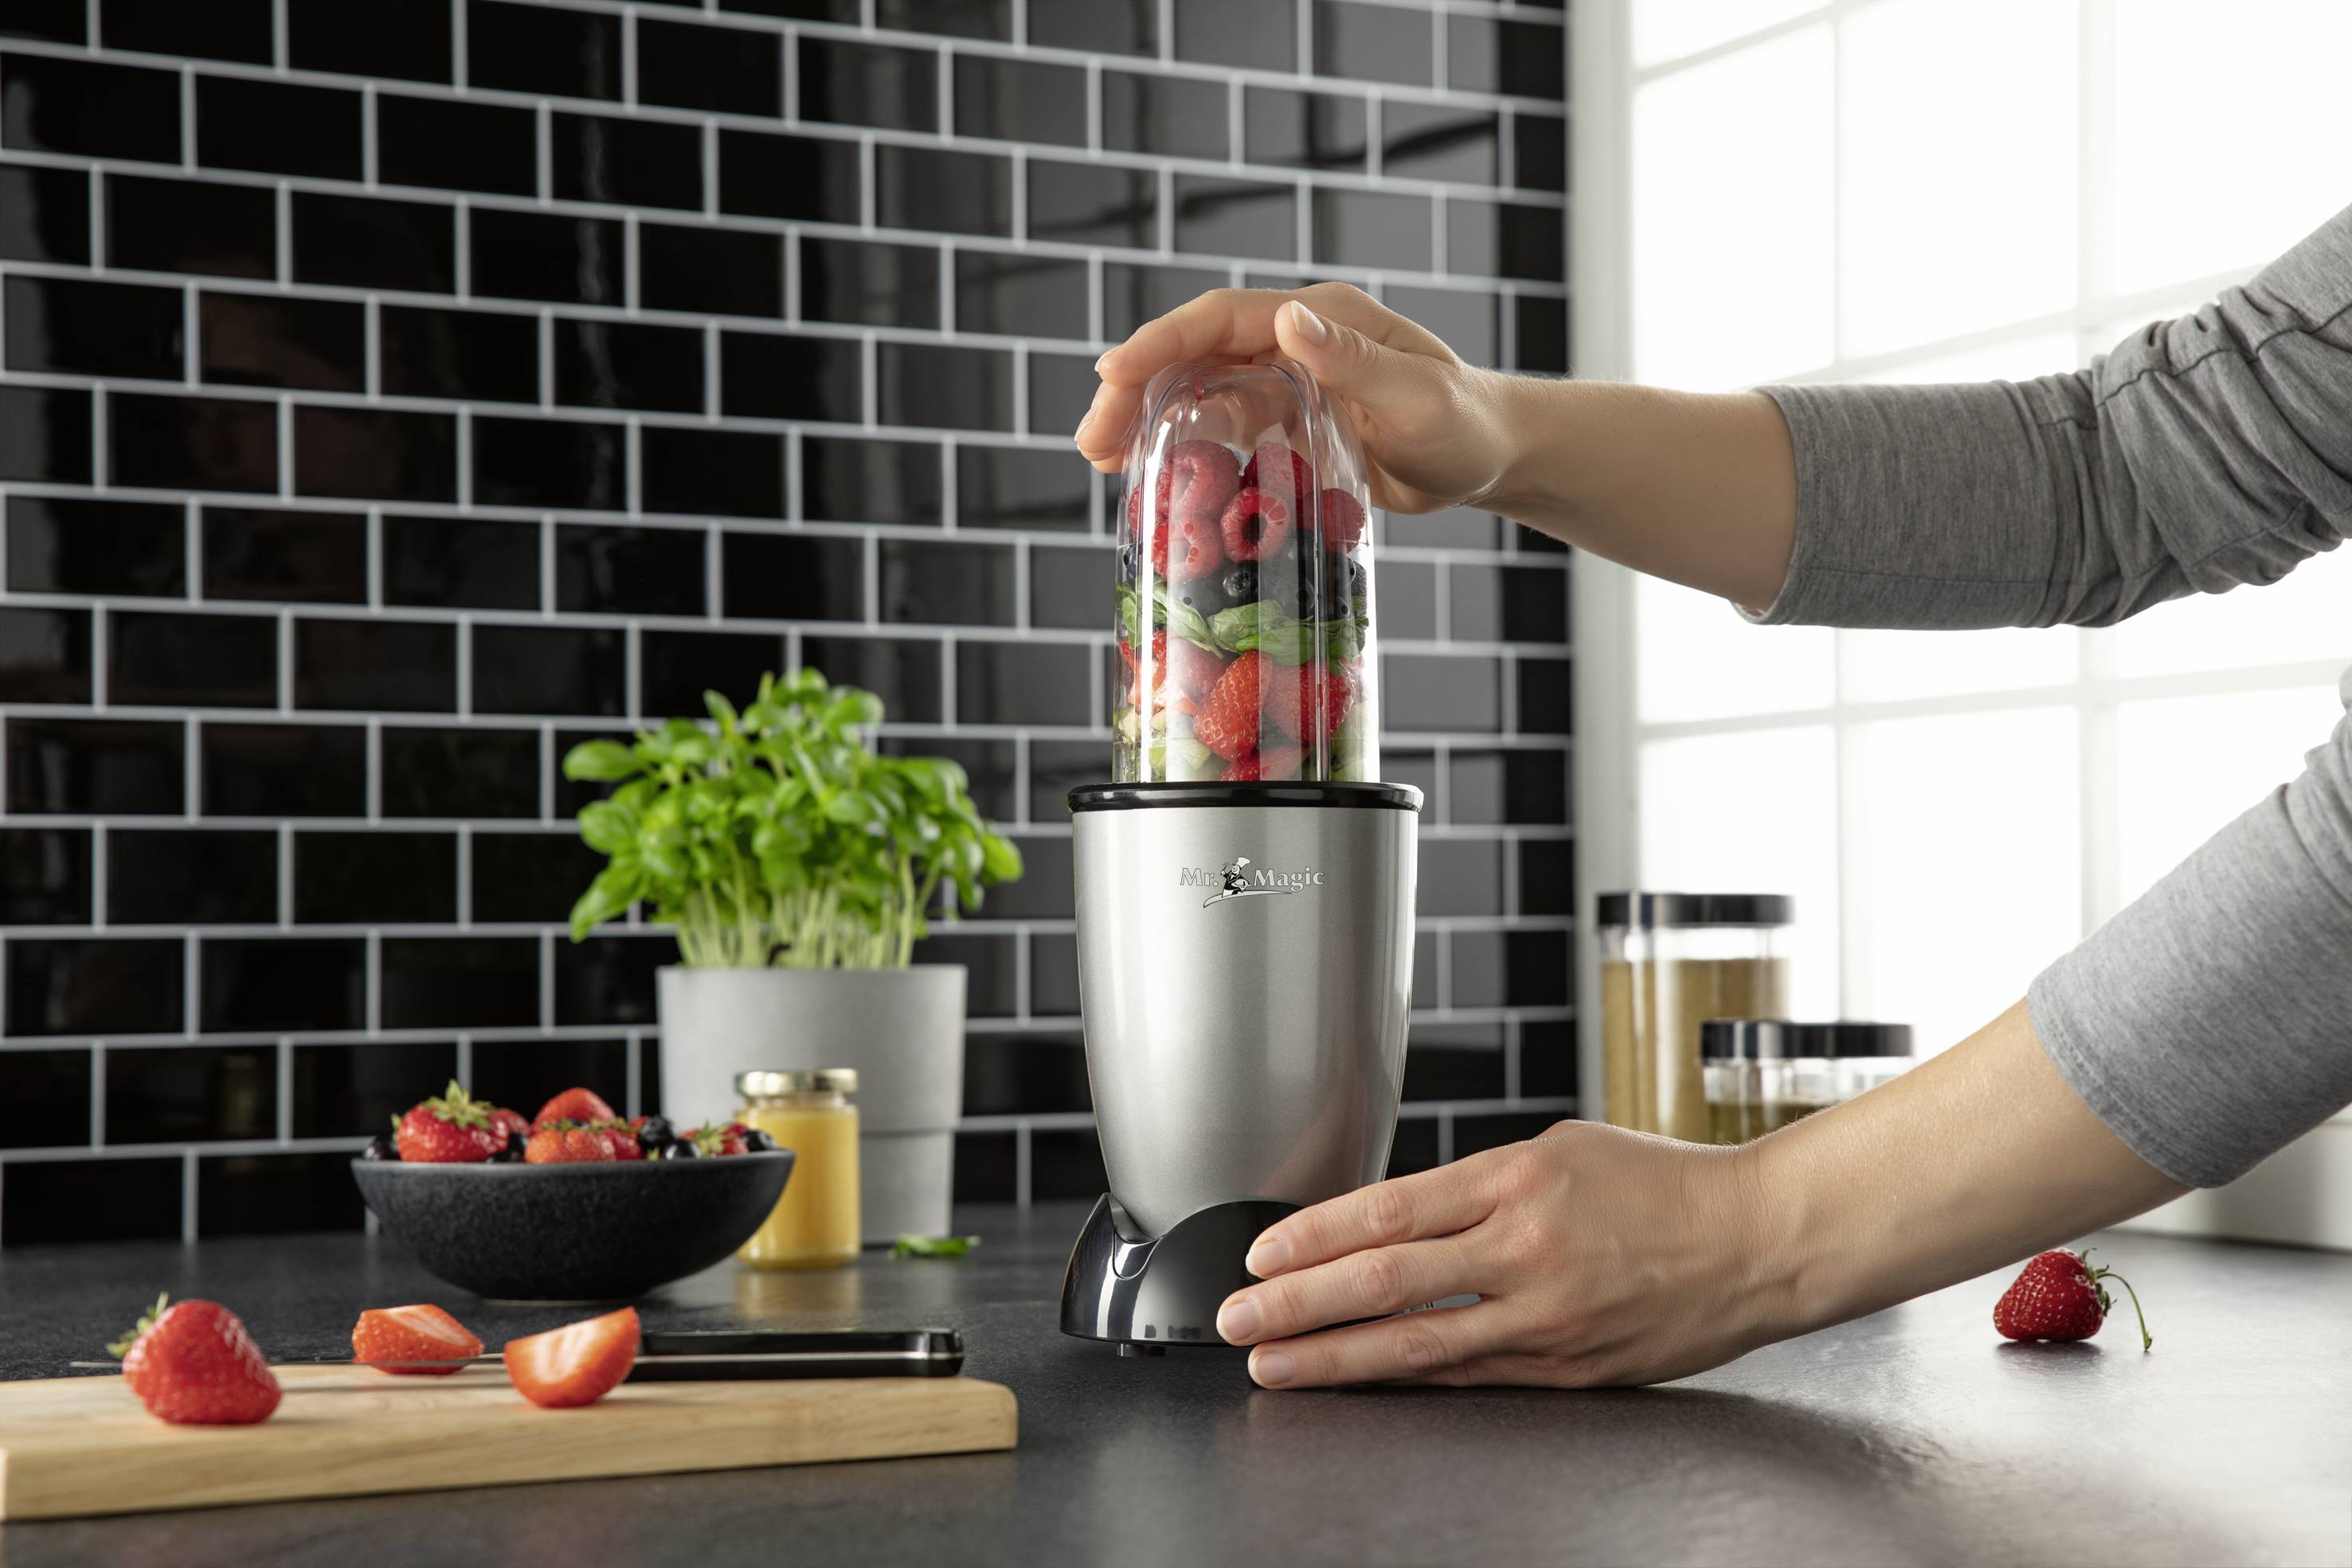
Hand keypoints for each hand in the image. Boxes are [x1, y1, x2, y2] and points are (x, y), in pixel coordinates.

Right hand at [1075, 284, 1529, 516]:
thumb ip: (1352, 361)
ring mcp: (1288, 383)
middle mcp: (1295, 342)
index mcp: (1320, 319)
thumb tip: (1286, 322)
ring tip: (1103, 460)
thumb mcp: (1415, 395)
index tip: (1111, 374)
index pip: (1221, 319)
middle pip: (1195, 355)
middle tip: (1092, 439)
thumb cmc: (1466, 423)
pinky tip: (1154, 478)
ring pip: (1200, 392)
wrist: (1492, 456)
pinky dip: (1185, 448)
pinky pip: (1223, 430)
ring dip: (1150, 420)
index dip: (1161, 342)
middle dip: (1137, 389)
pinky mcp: (1289, 423)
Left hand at [1215, 1120, 1781, 1388]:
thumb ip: (1480, 1186)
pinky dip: (1406, 1379)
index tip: (1260, 1253)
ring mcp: (1546, 1314)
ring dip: (1333, 1357)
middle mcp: (1525, 1246)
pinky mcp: (1568, 1366)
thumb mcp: (1562, 1150)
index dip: (1314, 1235)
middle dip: (1297, 1303)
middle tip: (1236, 1319)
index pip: (1389, 1208)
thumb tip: (1397, 1219)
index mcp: (1518, 1177)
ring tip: (1274, 1366)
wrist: (1760, 1239)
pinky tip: (1359, 1382)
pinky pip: (1469, 1375)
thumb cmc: (1663, 1184)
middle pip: (1385, 1279)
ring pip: (1417, 1343)